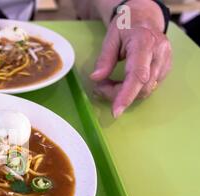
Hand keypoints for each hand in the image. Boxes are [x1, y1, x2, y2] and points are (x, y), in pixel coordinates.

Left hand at [90, 0, 171, 117]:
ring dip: (125, 93)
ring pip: (146, 90)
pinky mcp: (166, 68)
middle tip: (100, 88)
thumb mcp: (110, 37)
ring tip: (109, 84)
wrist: (144, 17)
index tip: (115, 111)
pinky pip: (149, 87)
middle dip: (119, 94)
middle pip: (142, 87)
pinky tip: (122, 83)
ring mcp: (166, 61)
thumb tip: (96, 78)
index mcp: (145, 43)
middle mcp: (159, 53)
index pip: (137, 75)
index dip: (126, 95)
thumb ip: (104, 59)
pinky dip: (133, 90)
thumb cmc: (126, 26)